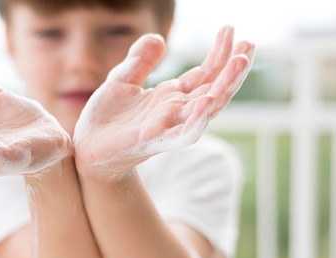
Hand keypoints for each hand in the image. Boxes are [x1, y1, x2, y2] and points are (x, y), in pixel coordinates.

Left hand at [73, 25, 254, 179]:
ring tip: (240, 62)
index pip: (204, 74)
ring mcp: (170, 128)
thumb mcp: (121, 81)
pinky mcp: (156, 141)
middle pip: (214, 89)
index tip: (229, 29)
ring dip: (225, 87)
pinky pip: (184, 133)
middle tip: (249, 44)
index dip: (219, 54)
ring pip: (207, 108)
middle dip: (233, 69)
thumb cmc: (105, 120)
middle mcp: (177, 112)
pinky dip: (197, 118)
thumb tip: (158, 38)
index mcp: (171, 97)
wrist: (86, 149)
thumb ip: (139, 61)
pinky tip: (208, 100)